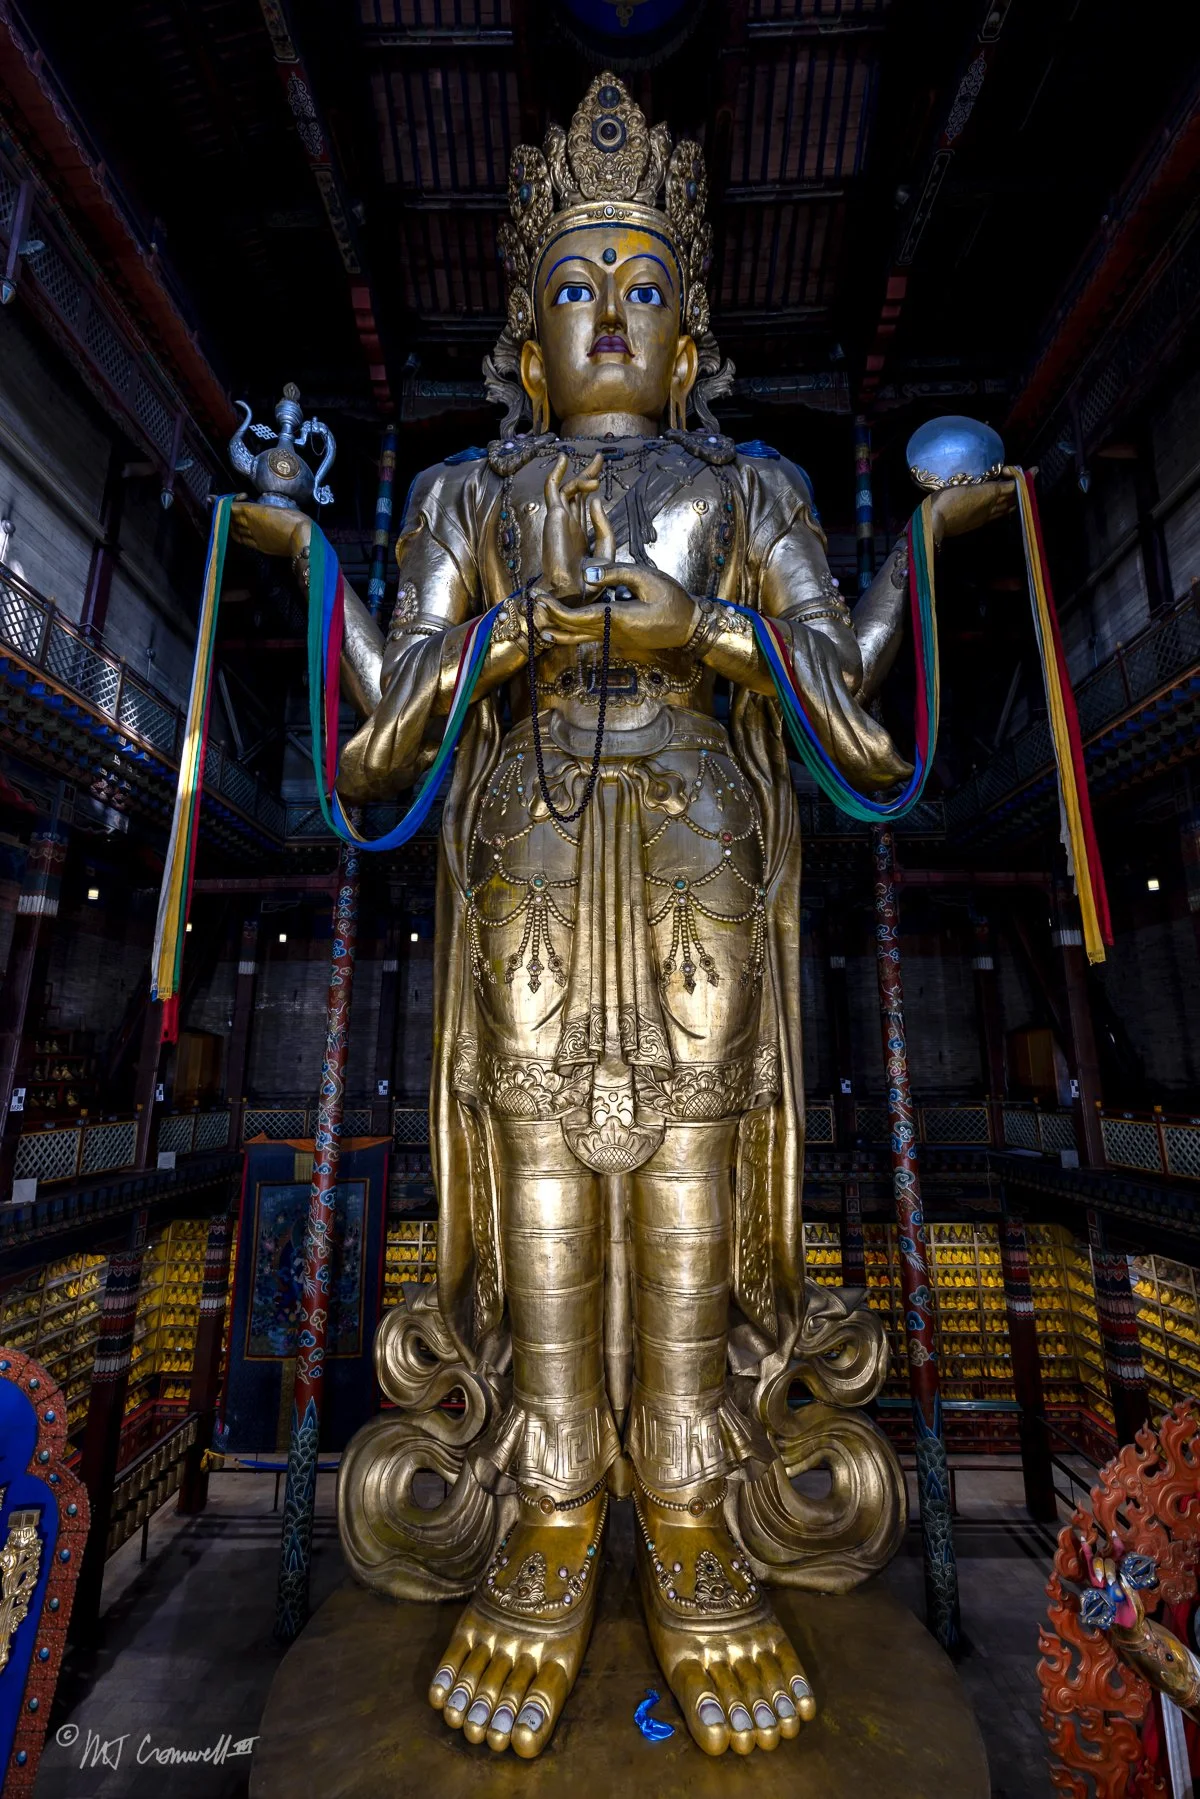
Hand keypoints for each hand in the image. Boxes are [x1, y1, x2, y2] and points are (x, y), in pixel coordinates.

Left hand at [228, 499, 310, 560]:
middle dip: (225, 513)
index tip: (216, 499)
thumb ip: (263, 509)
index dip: (223, 503)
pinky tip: (239, 532)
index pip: (231, 507)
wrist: (301, 539)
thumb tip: (257, 510)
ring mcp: (253, 537)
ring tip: (231, 519)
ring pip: (234, 530)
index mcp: (252, 512)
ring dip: (231, 524)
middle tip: (224, 509)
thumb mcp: (277, 508)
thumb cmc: (294, 520)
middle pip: (230, 518)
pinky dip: (237, 534)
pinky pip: (243, 540)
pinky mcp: (259, 546)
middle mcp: (249, 525)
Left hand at [536, 560, 698, 655]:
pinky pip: (588, 638)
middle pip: (573, 630)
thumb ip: (616, 573)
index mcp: (618, 618)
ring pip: (578, 639)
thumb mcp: (648, 578)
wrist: (690, 627)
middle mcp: (612, 634)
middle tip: (532, 600)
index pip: (578, 617)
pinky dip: (570, 634)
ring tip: (539, 621)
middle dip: (550, 616)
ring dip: (557, 630)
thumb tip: (587, 572)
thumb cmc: (673, 600)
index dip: (556, 609)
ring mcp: (614, 640)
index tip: (539, 597)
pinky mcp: (617, 640)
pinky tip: (558, 631)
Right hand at [541, 452, 603, 599]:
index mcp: (579, 532)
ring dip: (581, 476)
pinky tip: (565, 461)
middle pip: (577, 492)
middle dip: (587, 473)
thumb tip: (596, 500)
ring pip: (567, 488)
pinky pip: (554, 490)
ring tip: (597, 467)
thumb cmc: (588, 579)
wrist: (572, 592)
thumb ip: (604, 526)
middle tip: (598, 458)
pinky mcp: (554, 516)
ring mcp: (559, 519)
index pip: (585, 503)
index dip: (591, 486)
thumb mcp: (606, 550)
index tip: (600, 473)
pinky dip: (558, 475)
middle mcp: (568, 523)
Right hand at [930, 473, 1027, 544]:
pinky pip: (998, 514)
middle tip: (1029, 480)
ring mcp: (986, 516)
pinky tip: (1003, 506)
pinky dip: (1005, 508)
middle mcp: (992, 505)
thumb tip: (984, 486)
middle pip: (1014, 498)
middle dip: (1023, 489)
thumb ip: (976, 486)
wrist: (935, 521)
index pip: (1012, 486)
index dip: (1022, 479)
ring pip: (1008, 508)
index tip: (1029, 470)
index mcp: (989, 493)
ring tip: (1019, 494)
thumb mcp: (961, 485)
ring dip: (1015, 500)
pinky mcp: (979, 523)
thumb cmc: (945, 500)